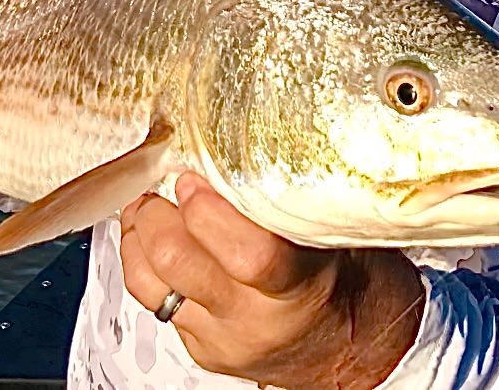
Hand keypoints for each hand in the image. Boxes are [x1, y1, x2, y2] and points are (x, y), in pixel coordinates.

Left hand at [119, 173, 425, 389]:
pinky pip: (150, 299)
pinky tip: (152, 235)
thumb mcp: (342, 240)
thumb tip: (250, 143)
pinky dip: (143, 260)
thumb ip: (297, 202)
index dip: (210, 209)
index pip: (248, 255)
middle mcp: (254, 319)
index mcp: (300, 290)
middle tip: (173, 182)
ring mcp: (220, 337)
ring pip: (150, 280)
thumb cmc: (356, 289)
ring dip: (142, 232)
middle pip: (178, 261)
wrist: (356, 356)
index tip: (197, 173)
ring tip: (153, 203)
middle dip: (162, 210)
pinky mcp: (198, 348)